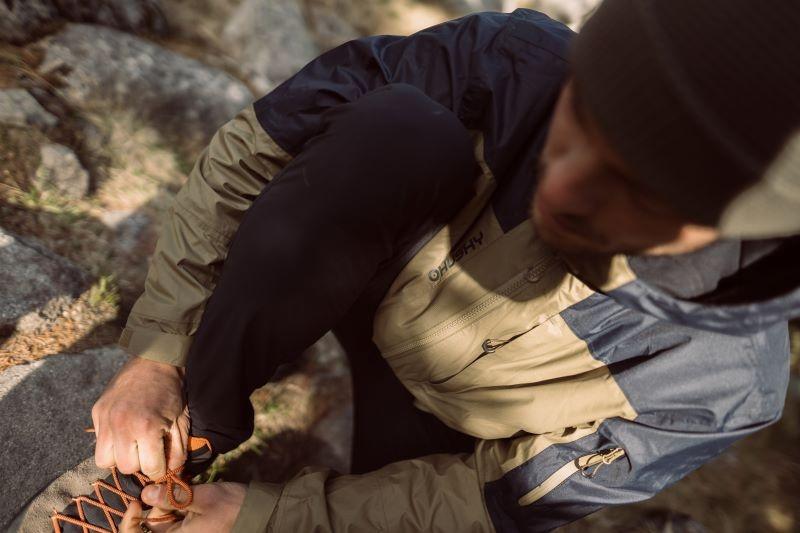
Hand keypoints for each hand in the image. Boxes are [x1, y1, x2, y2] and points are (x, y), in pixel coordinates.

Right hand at [92, 355, 188, 478]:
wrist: (154, 361)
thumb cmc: (172, 392)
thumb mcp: (181, 421)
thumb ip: (177, 451)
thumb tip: (170, 474)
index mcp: (146, 428)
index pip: (150, 468)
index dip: (159, 470)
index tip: (162, 465)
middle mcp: (122, 426)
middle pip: (126, 468)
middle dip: (140, 464)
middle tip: (148, 452)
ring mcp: (106, 419)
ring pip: (105, 461)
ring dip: (120, 457)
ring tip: (133, 445)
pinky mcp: (96, 412)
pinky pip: (98, 442)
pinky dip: (110, 443)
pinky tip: (124, 433)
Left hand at [119, 482, 246, 531]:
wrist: (261, 514)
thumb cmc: (232, 508)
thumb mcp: (201, 497)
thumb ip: (171, 497)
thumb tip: (145, 493)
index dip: (130, 521)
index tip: (138, 500)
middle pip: (151, 526)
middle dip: (157, 506)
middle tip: (173, 488)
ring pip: (164, 522)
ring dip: (169, 505)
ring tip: (187, 490)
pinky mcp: (194, 530)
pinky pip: (177, 521)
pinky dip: (178, 508)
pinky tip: (190, 496)